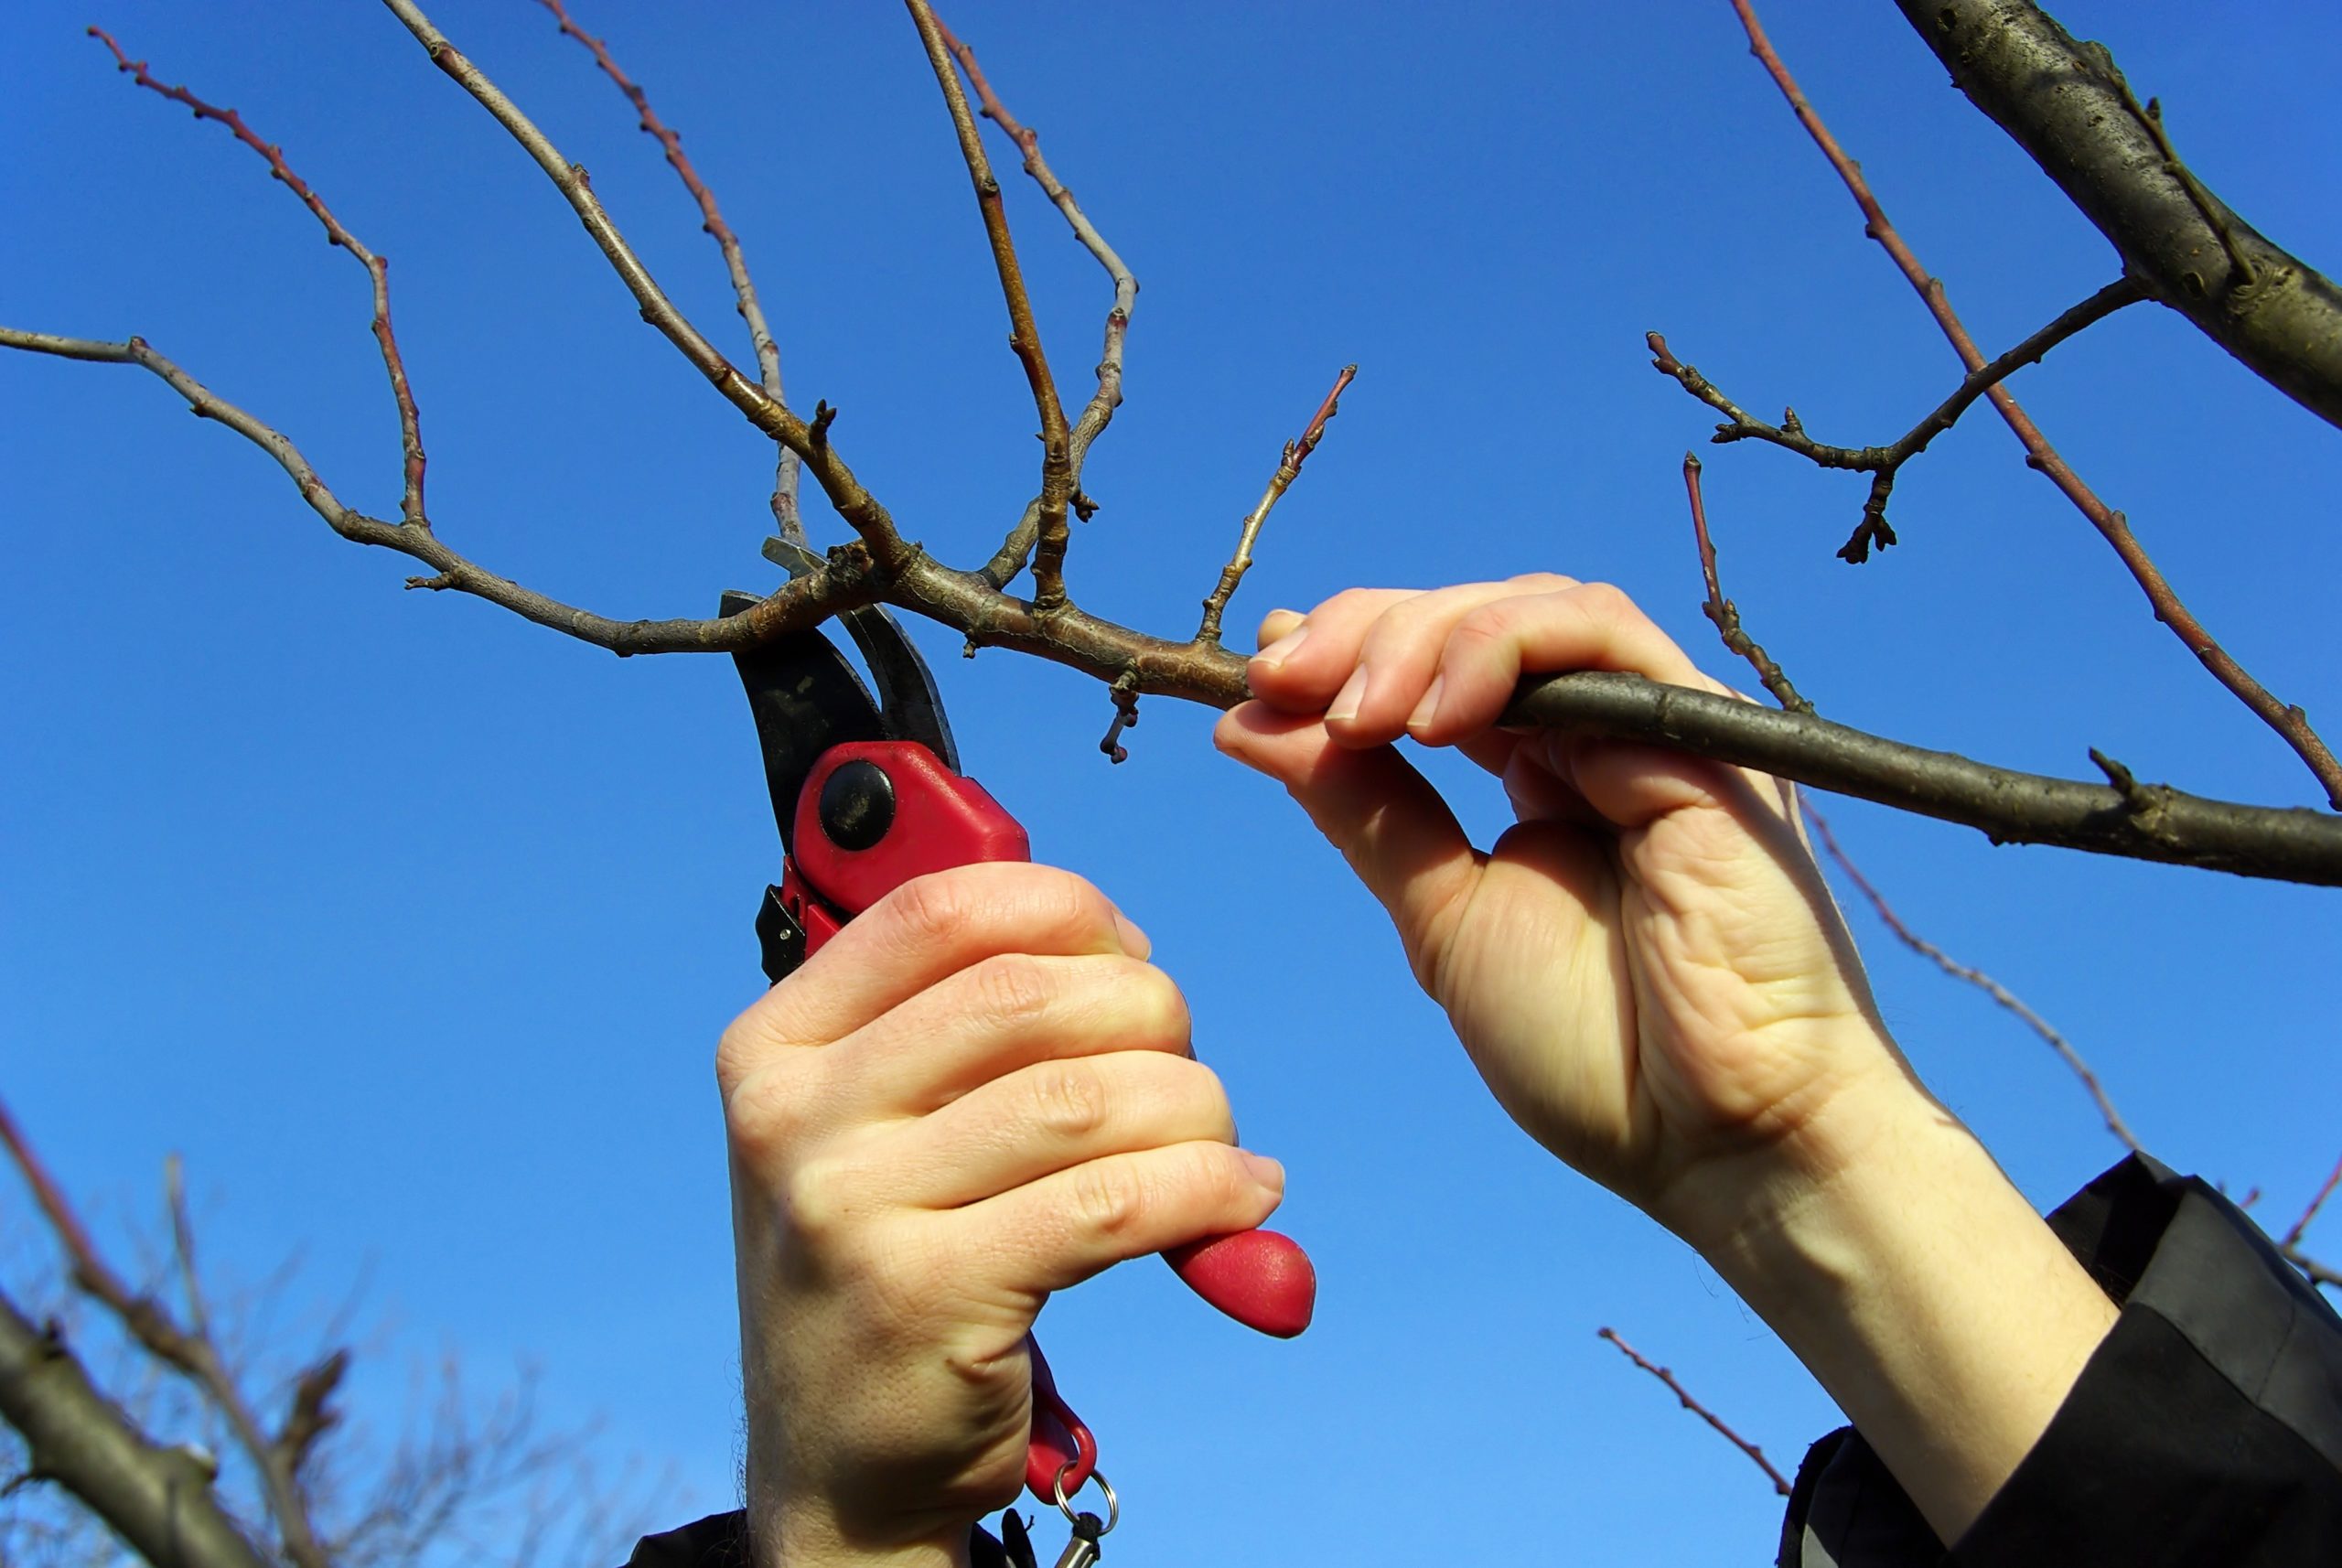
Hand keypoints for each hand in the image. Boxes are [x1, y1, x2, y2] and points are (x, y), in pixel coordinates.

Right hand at [717, 863, 1284, 1567]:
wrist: (840, 1469)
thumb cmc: (891, 1265)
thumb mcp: (872, 1130)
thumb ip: (955, 1027)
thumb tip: (1123, 946)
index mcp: (775, 1047)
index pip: (940, 911)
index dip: (1067, 910)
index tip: (1130, 956)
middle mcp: (792, 1118)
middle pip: (1027, 995)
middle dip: (1149, 1013)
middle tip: (1183, 1068)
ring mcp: (847, 1210)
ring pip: (1084, 1099)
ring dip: (1194, 1108)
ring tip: (1221, 1145)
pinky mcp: (926, 1300)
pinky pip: (1114, 1204)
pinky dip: (1207, 1189)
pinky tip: (1242, 1200)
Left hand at [1214, 575, 2116, 1543]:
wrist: (1720, 1143)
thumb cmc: (1598, 1053)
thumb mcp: (1442, 917)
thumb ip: (1365, 813)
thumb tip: (1250, 724)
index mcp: (1544, 777)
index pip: (1437, 670)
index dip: (1342, 658)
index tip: (1253, 685)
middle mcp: (1601, 738)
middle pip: (1474, 622)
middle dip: (1362, 635)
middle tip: (1281, 679)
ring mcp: (1655, 731)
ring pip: (1531, 610)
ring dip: (1422, 637)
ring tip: (1352, 708)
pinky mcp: (1704, 736)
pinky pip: (1600, 637)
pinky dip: (1503, 648)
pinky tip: (1432, 714)